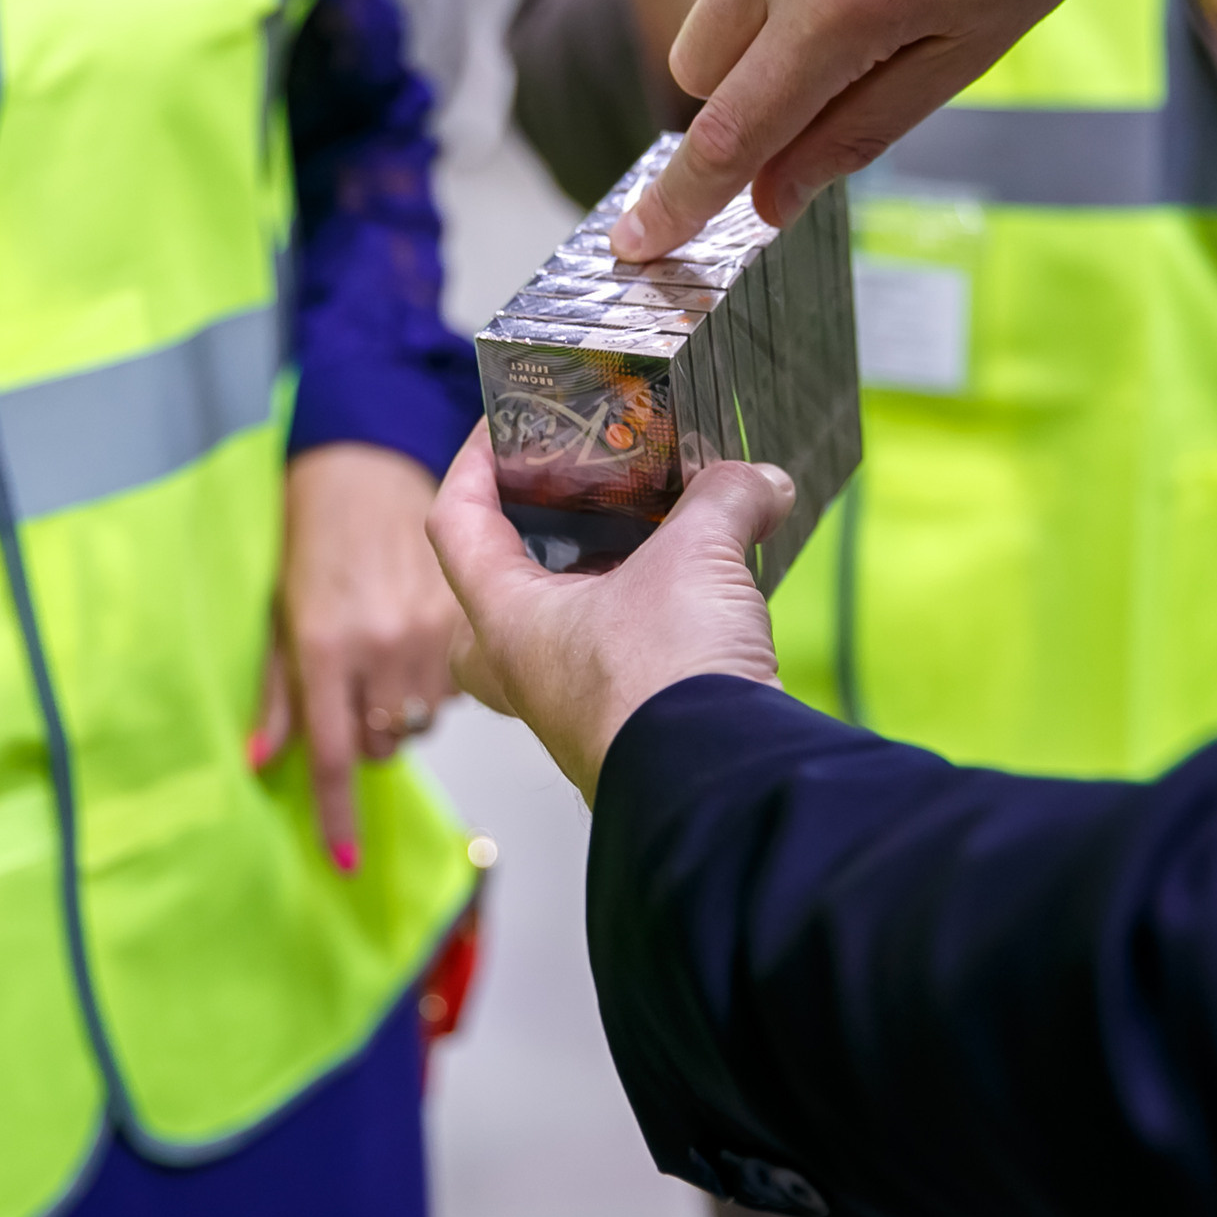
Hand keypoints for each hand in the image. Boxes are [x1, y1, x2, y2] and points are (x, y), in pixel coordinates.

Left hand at [259, 444, 459, 871]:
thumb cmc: (312, 541)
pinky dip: (435, 678)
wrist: (366, 470)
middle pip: (386, 745)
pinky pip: (455, 684)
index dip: (339, 814)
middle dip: (369, 735)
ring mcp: (430, 633)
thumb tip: (263, 762)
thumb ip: (277, 694)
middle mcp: (381, 648)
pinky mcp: (465, 616)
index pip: (336, 754)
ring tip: (388, 655)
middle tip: (355, 692)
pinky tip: (417, 639)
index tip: (343, 862)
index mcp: (324, 648)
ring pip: (424, 719)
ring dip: (404, 707)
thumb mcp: (280, 617)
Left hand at [426, 425, 792, 803]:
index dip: (470, 464)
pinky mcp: (632, 736)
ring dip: (598, 592)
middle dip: (517, 559)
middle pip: (485, 609)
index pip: (455, 525)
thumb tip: (761, 480)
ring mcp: (578, 714)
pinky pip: (621, 671)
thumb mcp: (698, 556)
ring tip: (652, 544)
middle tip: (560, 517)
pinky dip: (652, 630)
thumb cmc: (668, 681)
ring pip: (559, 642)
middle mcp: (530, 675)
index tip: (499, 427)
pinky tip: (702, 602)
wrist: (722, 789)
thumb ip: (724, 500)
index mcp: (509, 623)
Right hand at [610, 0, 1216, 261]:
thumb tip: (770, 201)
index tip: (633, 241)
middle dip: (745, 86)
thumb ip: (856, 129)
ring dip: (760, 4)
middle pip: (700, 63)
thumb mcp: (967, 48)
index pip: (729, 130)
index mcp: (840, 7)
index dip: (679, 197)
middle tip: (831, 61)